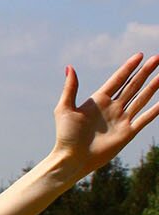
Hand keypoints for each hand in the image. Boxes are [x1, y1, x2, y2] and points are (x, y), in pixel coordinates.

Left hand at [54, 53, 158, 176]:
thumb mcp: (65, 109)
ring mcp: (121, 119)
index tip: (140, 55)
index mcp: (98, 100)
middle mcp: (112, 108)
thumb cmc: (66, 135)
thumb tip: (70, 67)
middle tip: (157, 58)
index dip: (129, 67)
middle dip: (145, 72)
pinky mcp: (127, 132)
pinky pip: (145, 118)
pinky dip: (155, 110)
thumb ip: (70, 88)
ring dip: (153, 87)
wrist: (73, 158)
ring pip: (141, 99)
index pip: (118, 80)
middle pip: (132, 86)